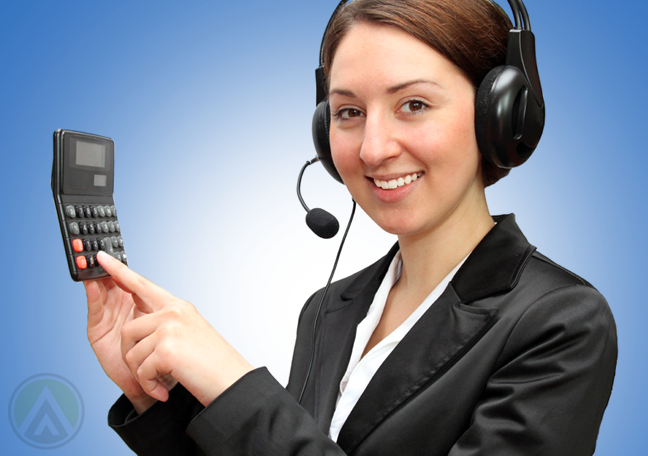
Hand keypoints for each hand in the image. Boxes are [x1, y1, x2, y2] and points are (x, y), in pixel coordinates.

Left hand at [96, 251, 253, 406]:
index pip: (142, 285)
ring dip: (142, 374)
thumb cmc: (212, 364)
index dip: (120, 271)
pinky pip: (140, 370)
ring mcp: (169, 329)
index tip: (102, 258)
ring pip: (131, 352)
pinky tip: (162, 389)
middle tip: (150, 373)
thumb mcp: (190, 334)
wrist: (231, 381)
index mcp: (178, 307)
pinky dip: (148, 385)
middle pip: (129, 330)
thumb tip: (138, 328)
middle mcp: (173, 313)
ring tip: (161, 381)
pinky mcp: (166, 349)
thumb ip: (167, 325)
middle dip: (132, 356)